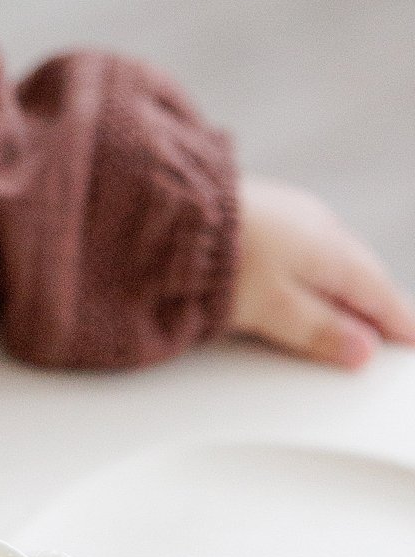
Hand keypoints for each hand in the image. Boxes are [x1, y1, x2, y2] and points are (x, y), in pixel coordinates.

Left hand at [230, 178, 414, 369]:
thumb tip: (361, 350)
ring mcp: (292, 212)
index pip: (380, 294)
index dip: (398, 322)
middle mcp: (320, 226)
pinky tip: (300, 282)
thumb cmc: (218, 256)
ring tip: (347, 315)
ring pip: (331, 257)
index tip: (412, 342)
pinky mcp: (262, 209)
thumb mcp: (273, 307)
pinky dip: (312, 271)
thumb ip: (318, 330)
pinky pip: (304, 246)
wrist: (167, 206)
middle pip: (360, 274)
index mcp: (334, 251)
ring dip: (342, 287)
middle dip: (374, 305)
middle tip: (387, 333)